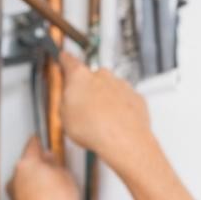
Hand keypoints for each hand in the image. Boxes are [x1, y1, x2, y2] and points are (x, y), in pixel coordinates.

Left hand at [7, 136, 79, 199]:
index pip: (33, 144)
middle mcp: (16, 176)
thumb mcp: (66, 177)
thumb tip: (53, 161)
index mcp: (27, 163)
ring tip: (55, 190)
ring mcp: (14, 193)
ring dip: (38, 182)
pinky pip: (27, 196)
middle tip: (54, 168)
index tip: (41, 140)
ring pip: (26, 181)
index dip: (40, 142)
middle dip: (40, 165)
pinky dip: (35, 197)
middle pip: (28, 164)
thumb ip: (57, 164)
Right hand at [60, 52, 154, 179]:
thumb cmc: (94, 129)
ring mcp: (121, 85)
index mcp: (80, 76)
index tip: (64, 58)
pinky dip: (121, 109)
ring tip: (101, 122)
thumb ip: (65, 101)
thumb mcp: (64, 117)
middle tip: (84, 110)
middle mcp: (102, 75)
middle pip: (92, 78)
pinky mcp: (136, 97)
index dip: (64, 60)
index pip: (69, 61)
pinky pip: (125, 100)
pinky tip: (116, 124)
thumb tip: (67, 99)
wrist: (124, 141)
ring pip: (110, 89)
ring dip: (105, 101)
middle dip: (88, 91)